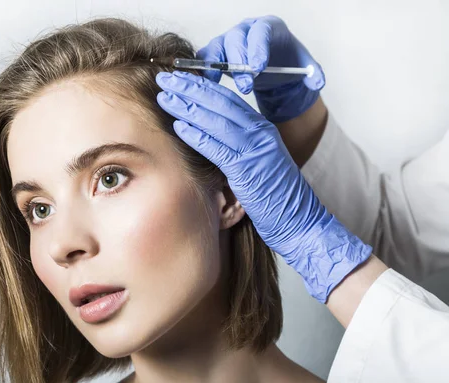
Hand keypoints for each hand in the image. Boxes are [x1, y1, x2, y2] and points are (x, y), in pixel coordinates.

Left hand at [156, 70, 370, 302]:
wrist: (301, 220)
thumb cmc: (276, 196)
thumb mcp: (258, 163)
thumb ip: (238, 147)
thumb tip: (209, 138)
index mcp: (262, 129)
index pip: (228, 100)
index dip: (203, 87)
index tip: (181, 79)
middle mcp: (259, 134)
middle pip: (220, 103)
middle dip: (191, 89)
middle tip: (166, 78)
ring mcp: (254, 150)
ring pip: (217, 121)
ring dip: (188, 107)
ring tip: (165, 97)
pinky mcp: (247, 170)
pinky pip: (218, 148)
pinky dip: (197, 136)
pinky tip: (179, 126)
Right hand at [197, 15, 324, 122]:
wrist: (273, 64)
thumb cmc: (286, 60)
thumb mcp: (304, 66)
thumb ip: (314, 73)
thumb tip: (317, 82)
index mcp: (269, 27)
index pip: (260, 32)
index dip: (257, 48)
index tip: (258, 67)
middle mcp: (246, 29)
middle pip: (236, 39)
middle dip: (239, 63)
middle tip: (247, 86)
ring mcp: (229, 40)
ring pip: (217, 46)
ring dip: (216, 66)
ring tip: (217, 84)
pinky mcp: (217, 53)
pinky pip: (206, 57)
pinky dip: (203, 68)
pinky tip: (204, 83)